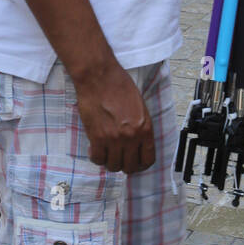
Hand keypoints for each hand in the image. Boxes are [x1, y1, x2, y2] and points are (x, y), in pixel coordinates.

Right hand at [73, 57, 154, 173]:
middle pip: (130, 166)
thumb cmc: (119, 86)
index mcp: (146, 128)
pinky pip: (98, 159)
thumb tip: (137, 143)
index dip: (141, 165)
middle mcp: (132, 137)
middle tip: (118, 158)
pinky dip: (96, 157)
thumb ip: (141, 127)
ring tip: (106, 152)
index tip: (135, 163)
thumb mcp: (140, 107)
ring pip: (113, 166)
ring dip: (109, 162)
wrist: (99, 78)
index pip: (148, 159)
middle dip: (124, 165)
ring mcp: (114, 139)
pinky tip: (95, 149)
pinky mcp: (97, 137)